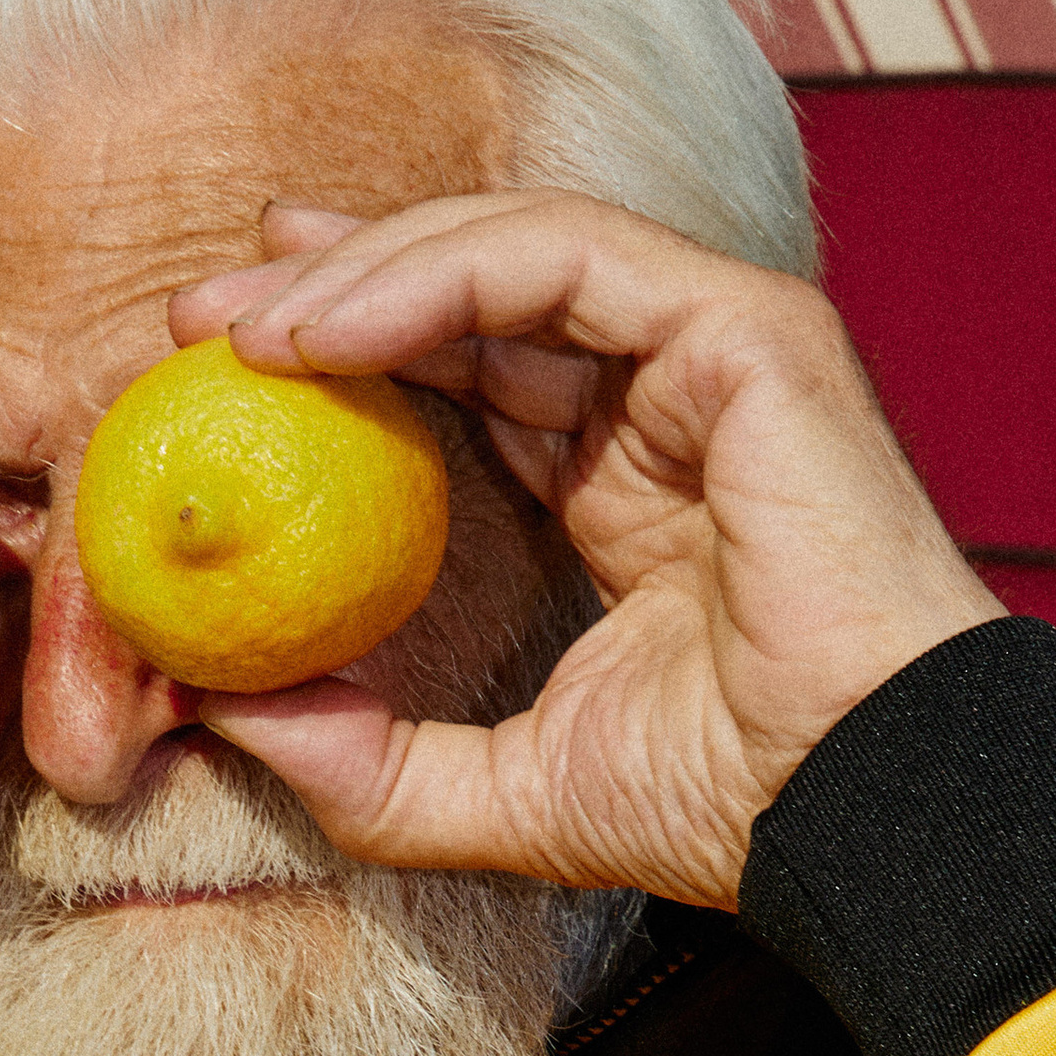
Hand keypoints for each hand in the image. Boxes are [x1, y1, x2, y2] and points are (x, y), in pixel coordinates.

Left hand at [168, 195, 999, 908]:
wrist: (856, 808)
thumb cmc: (724, 807)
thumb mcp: (499, 794)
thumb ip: (368, 764)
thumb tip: (220, 716)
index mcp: (629, 485)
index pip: (474, 373)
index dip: (350, 353)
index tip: (225, 377)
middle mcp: (671, 400)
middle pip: (478, 289)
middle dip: (328, 283)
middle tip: (198, 321)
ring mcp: (715, 351)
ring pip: (510, 247)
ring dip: (359, 270)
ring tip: (242, 329)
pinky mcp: (745, 327)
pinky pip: (558, 256)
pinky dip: (432, 274)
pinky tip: (325, 333)